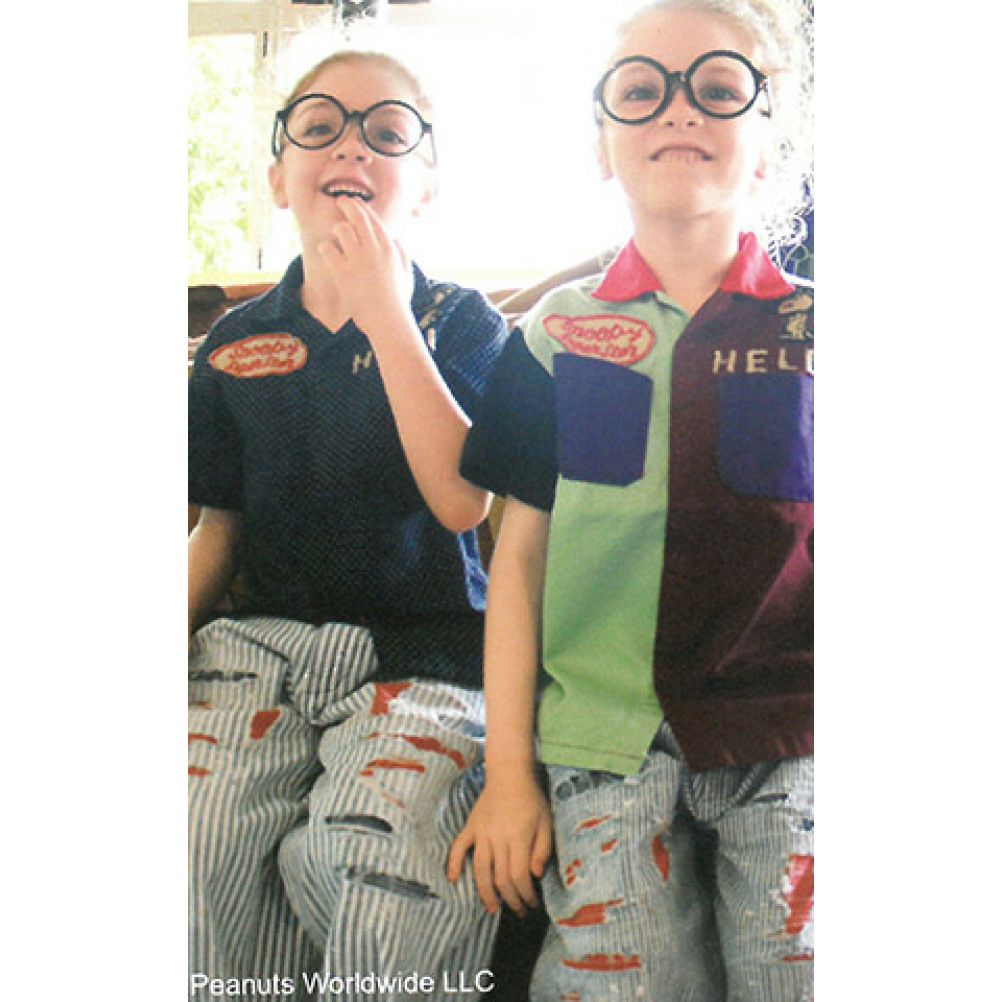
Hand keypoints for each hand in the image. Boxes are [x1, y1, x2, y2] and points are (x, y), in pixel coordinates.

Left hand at [315, 197, 413, 338]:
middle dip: (346, 204)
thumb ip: (402, 253)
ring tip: (336, 236)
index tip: (353, 202)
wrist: (388, 321)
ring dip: (337, 230)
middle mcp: (374, 249)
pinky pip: (327, 249)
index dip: (361, 207)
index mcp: (389, 247)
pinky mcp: (343, 273)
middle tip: (340, 202)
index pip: (372, 218)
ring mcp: (358, 260)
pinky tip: (328, 253)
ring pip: (341, 229)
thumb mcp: (406, 273)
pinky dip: (325, 248)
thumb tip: (395, 238)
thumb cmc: (398, 300)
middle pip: (356, 214)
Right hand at [446, 771, 552, 916]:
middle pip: (500, 878)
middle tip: (518, 910)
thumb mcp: (546, 822)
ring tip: (492, 908)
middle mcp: (497, 838)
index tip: (532, 904)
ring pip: (479, 869)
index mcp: (518, 837)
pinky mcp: (471, 826)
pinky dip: (454, 863)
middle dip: (510, 900)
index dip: (525, 895)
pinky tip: (453, 879)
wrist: (509, 773)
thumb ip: (542, 849)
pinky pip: (458, 846)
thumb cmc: (531, 799)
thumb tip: (535, 875)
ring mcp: (481, 832)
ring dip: (485, 892)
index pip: (519, 876)